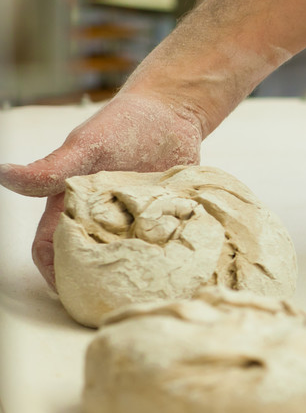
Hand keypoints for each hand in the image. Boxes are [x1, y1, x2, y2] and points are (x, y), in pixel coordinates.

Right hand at [0, 91, 202, 287]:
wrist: (173, 111)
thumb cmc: (124, 124)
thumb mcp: (88, 147)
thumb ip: (51, 168)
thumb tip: (3, 174)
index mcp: (73, 205)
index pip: (52, 249)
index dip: (55, 272)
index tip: (74, 292)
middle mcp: (103, 219)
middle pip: (91, 262)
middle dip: (98, 282)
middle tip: (118, 300)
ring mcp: (136, 221)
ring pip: (129, 259)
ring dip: (135, 275)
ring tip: (150, 293)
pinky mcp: (168, 220)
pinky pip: (166, 246)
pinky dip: (170, 259)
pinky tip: (181, 273)